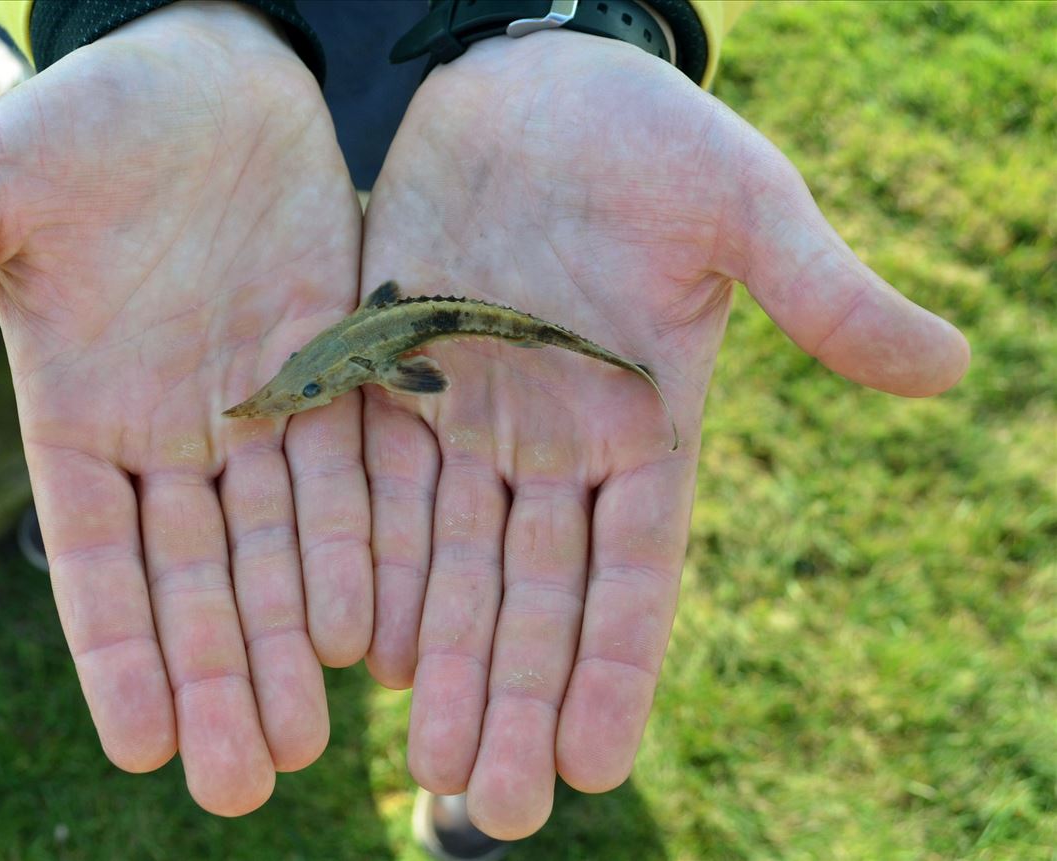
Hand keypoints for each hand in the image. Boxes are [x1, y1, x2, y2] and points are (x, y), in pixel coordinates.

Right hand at [0, 2, 369, 814]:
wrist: (211, 63)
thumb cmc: (86, 121)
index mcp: (81, 415)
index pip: (97, 561)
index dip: (118, 651)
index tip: (143, 744)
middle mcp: (175, 433)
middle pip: (198, 579)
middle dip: (218, 676)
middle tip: (243, 780)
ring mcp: (259, 406)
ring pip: (279, 546)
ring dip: (294, 639)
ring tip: (311, 733)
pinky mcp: (337, 367)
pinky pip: (352, 470)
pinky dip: (363, 545)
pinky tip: (376, 623)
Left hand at [360, 35, 968, 837]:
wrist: (526, 78)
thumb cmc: (645, 134)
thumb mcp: (741, 209)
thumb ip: (820, 294)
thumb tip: (950, 367)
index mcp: (645, 421)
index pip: (633, 570)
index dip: (615, 666)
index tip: (594, 762)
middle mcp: (554, 444)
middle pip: (534, 596)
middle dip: (517, 698)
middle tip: (497, 808)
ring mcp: (470, 418)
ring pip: (453, 565)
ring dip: (442, 664)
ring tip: (426, 768)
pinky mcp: (392, 378)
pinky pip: (379, 492)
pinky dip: (373, 569)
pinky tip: (361, 653)